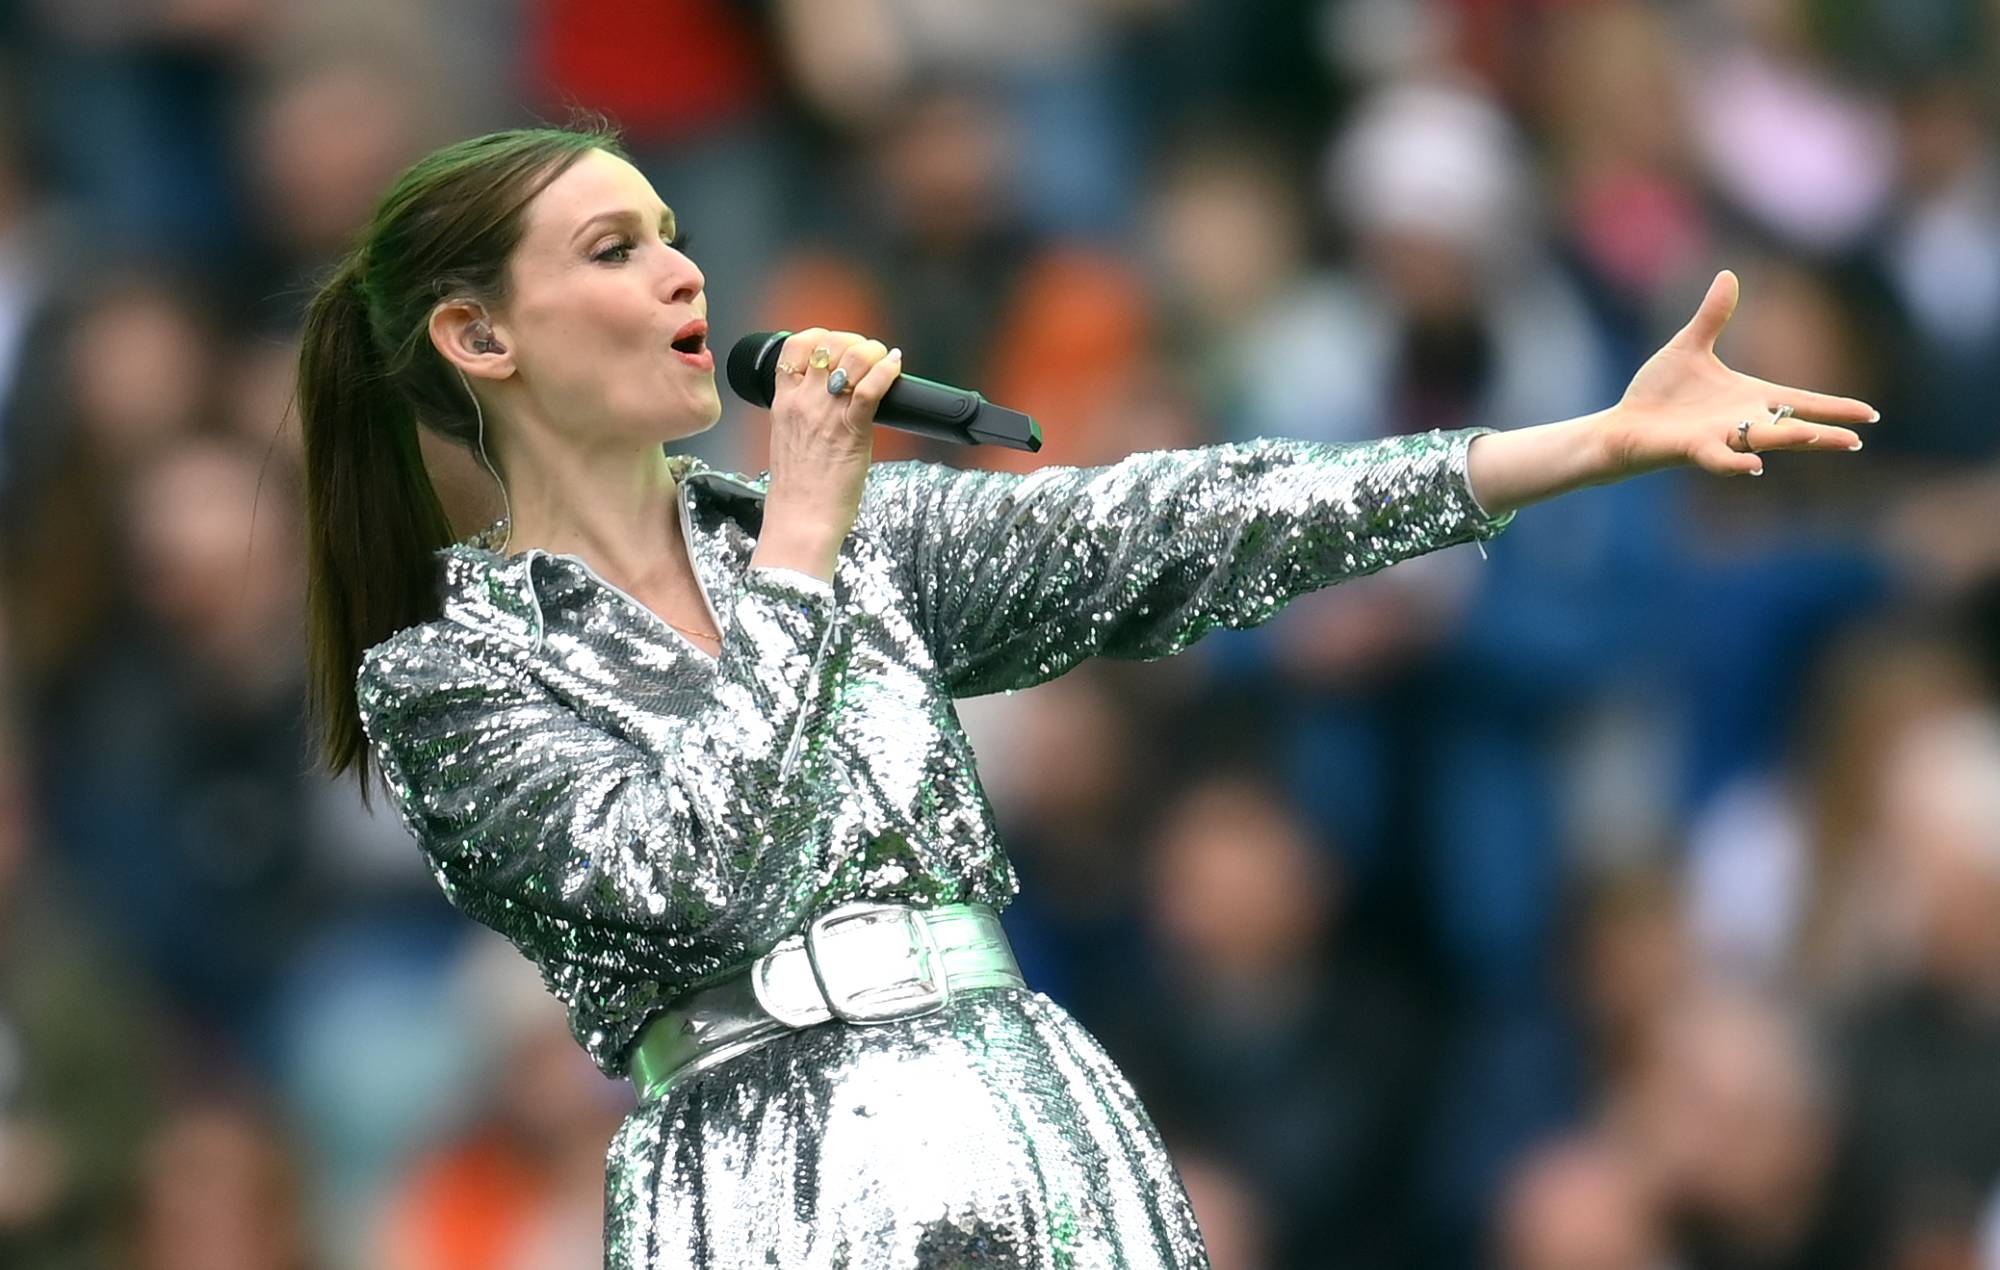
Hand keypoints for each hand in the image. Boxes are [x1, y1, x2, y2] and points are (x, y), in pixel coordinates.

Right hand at [753, 328, 903, 581]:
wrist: (801, 520)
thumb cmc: (798, 490)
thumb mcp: (789, 441)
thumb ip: (803, 416)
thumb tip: (828, 404)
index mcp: (783, 403)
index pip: (794, 347)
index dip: (819, 336)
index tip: (837, 343)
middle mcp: (803, 402)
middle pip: (827, 345)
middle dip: (854, 342)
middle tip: (869, 354)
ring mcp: (826, 414)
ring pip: (852, 359)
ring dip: (874, 353)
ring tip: (884, 360)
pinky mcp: (852, 430)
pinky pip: (872, 388)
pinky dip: (887, 371)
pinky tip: (895, 367)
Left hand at [1599, 269, 1877, 478]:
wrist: (1623, 422)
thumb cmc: (1659, 392)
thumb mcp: (1690, 346)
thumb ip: (1713, 316)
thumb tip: (1728, 274)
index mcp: (1750, 397)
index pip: (1801, 402)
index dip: (1834, 408)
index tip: (1870, 415)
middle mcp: (1742, 421)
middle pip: (1792, 428)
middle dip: (1823, 433)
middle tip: (1856, 440)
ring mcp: (1720, 437)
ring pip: (1761, 441)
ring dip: (1786, 440)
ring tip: (1815, 437)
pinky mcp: (1692, 449)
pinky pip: (1719, 458)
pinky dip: (1735, 462)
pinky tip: (1754, 467)